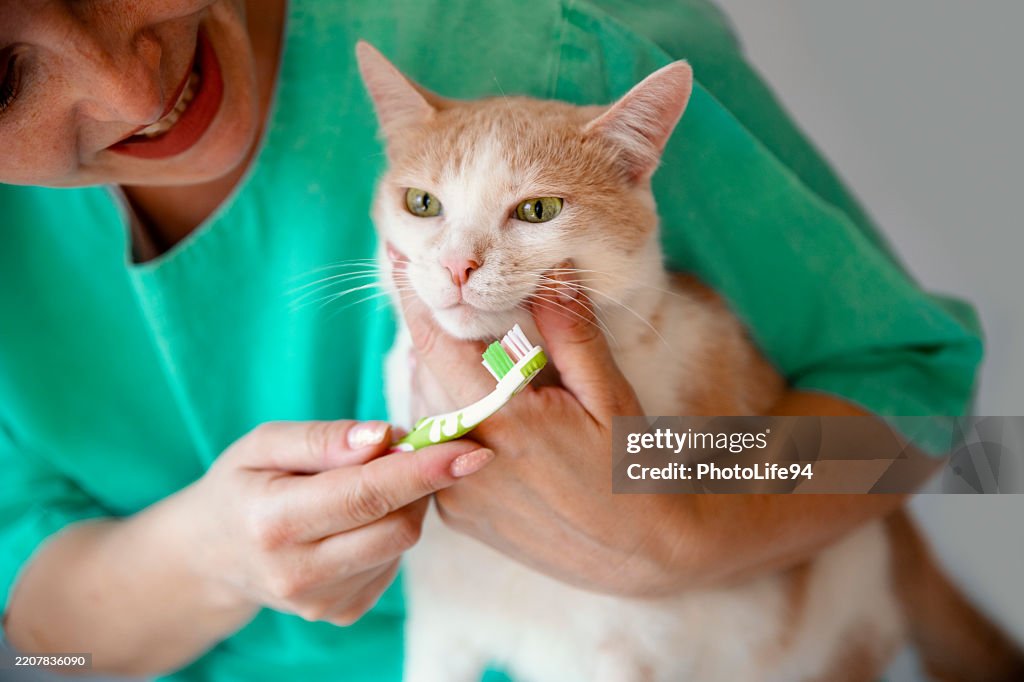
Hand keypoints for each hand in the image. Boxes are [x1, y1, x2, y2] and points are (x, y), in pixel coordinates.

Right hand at [178, 420, 492, 624]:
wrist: (213, 555)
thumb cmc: (243, 486)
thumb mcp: (263, 444)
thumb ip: (324, 438)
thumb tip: (386, 437)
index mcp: (274, 522)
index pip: (367, 495)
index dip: (425, 470)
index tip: (472, 450)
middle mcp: (298, 574)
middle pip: (398, 525)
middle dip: (421, 482)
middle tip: (411, 448)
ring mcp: (321, 603)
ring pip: (402, 542)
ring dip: (405, 503)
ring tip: (371, 481)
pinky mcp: (341, 613)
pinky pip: (392, 562)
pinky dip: (389, 529)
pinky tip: (358, 518)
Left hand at [398, 274, 686, 595]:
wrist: (641, 555)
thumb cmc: (631, 471)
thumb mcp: (609, 396)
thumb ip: (572, 333)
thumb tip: (552, 269)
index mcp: (504, 419)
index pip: (435, 343)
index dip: (411, 295)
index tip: (396, 253)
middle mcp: (467, 458)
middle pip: (424, 374)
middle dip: (433, 334)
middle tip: (452, 301)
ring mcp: (456, 492)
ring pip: (425, 411)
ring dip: (440, 378)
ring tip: (479, 359)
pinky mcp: (457, 516)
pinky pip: (435, 451)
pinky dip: (450, 420)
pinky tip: (488, 414)